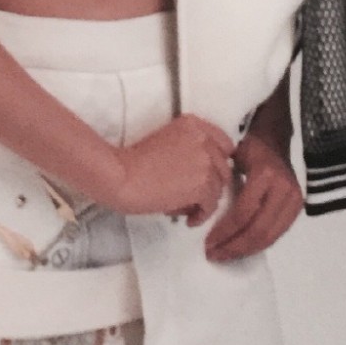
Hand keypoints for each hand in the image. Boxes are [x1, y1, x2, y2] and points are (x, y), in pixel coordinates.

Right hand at [108, 113, 235, 222]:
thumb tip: (203, 173)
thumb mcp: (166, 141)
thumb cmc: (134, 161)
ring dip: (205, 201)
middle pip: (224, 167)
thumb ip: (188, 148)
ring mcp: (206, 161)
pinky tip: (189, 219)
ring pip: (219, 188)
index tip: (207, 174)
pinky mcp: (203, 184)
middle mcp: (204, 138)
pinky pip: (211, 205)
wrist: (121, 176)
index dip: (217, 161)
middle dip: (212, 183)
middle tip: (195, 196)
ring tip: (187, 209)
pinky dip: (202, 215)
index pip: (223, 143)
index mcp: (193, 124)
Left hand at [203, 131, 302, 262]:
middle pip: (259, 230)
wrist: (275, 141)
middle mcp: (284, 190)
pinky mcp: (297, 209)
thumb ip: (224, 183)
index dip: (225, 231)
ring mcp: (294, 201)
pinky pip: (276, 234)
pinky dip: (258, 245)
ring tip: (225, 255)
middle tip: (214, 255)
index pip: (244, 212)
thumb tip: (203, 212)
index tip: (208, 243)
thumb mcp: (233, 159)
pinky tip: (241, 248)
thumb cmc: (250, 149)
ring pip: (270, 237)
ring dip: (246, 251)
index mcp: (265, 175)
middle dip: (234, 247)